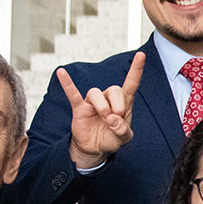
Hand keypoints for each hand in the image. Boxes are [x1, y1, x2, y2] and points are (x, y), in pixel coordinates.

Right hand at [58, 51, 141, 169]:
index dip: (136, 70)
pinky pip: (72, 93)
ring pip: (95, 93)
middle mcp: (108, 98)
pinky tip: (61, 72)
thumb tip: (112, 119)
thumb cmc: (112, 138)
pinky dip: (67, 83)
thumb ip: (123, 130)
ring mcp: (93, 102)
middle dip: (117, 104)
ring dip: (102, 106)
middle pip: (114, 89)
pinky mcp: (80, 108)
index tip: (141, 54)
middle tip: (115, 119)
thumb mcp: (123, 138)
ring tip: (104, 118)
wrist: (95, 149)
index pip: (131, 83)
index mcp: (124, 103)